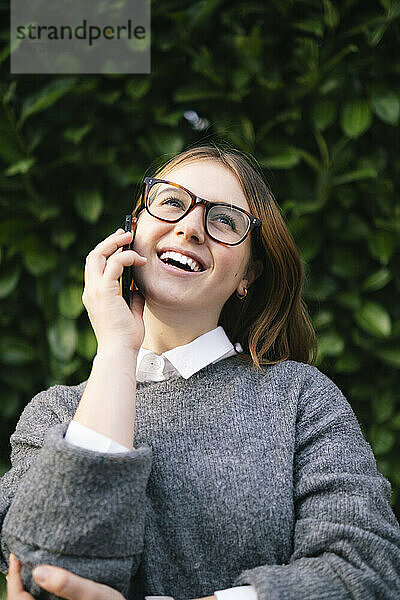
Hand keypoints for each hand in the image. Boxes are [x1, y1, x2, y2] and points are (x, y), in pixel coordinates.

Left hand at [7, 553, 124, 599]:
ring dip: (32, 584)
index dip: (13, 576)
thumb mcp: (94, 595)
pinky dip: (43, 590)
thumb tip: (39, 570)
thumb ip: (68, 584)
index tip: (16, 553)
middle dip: (21, 578)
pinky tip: (52, 578)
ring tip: (38, 562)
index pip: (18, 597)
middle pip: (23, 599)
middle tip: (25, 554)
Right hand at [81, 221, 147, 354]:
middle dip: (109, 241)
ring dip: (115, 243)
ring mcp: (95, 290)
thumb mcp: (132, 312)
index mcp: (94, 295)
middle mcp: (91, 290)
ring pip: (98, 255)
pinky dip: (126, 257)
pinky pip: (114, 264)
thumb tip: (140, 287)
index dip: (107, 251)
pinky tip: (139, 260)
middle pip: (93, 256)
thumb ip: (133, 298)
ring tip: (130, 238)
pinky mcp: (104, 291)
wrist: (120, 350)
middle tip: (126, 234)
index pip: (95, 266)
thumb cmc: (126, 337)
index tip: (122, 244)